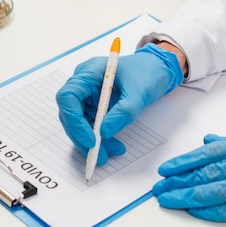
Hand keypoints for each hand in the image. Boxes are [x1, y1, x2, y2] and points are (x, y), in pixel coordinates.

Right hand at [56, 43, 182, 164]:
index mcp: (90, 72)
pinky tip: (113, 147)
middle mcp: (84, 83)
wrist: (157, 70)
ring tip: (108, 154)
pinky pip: (91, 125)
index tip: (90, 139)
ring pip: (80, 123)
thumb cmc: (147, 73)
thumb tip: (104, 132)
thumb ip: (122, 112)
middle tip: (97, 155)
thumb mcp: (138, 93)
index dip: (74, 120)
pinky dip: (100, 139)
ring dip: (92, 142)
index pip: (69, 96)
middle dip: (82, 136)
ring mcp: (88, 95)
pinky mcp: (95, 106)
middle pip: (70, 113)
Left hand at [153, 134, 225, 226]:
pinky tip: (193, 211)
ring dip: (186, 196)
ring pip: (212, 191)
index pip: (206, 154)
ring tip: (167, 198)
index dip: (183, 162)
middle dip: (178, 180)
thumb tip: (206, 142)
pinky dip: (210, 211)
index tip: (166, 168)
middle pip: (204, 173)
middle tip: (159, 186)